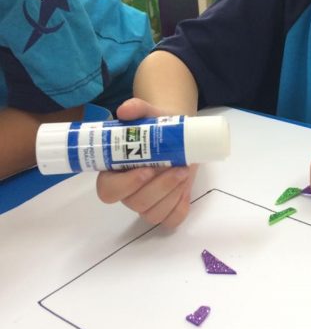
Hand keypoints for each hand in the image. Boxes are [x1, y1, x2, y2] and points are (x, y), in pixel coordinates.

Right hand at [96, 98, 195, 227]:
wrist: (181, 133)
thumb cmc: (159, 126)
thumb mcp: (150, 113)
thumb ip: (137, 108)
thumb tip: (125, 110)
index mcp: (114, 171)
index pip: (108, 190)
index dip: (126, 184)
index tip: (147, 169)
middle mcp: (128, 191)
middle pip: (135, 202)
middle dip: (159, 187)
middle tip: (179, 168)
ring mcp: (147, 203)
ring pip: (153, 213)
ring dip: (172, 194)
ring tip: (185, 171)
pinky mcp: (167, 209)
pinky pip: (170, 219)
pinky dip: (180, 206)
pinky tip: (185, 189)